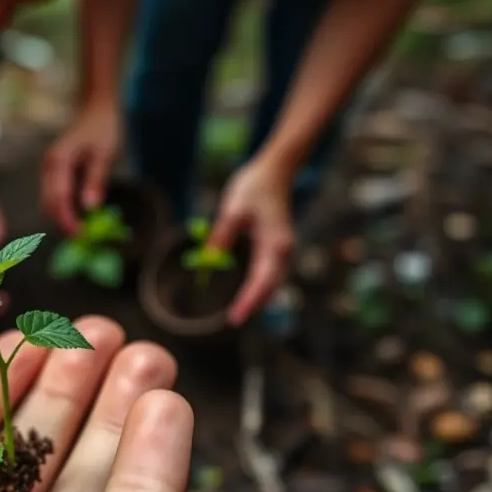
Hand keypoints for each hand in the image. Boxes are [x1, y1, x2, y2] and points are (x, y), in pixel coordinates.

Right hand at [41, 102, 121, 234]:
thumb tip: (89, 208)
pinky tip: (76, 214)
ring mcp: (48, 167)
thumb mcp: (105, 154)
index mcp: (59, 161)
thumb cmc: (103, 128)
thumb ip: (95, 181)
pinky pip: (53, 193)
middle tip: (81, 237)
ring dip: (61, 216)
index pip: (58, 198)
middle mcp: (48, 165)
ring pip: (48, 200)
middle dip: (62, 222)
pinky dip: (62, 207)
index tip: (80, 234)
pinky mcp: (53, 169)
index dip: (67, 219)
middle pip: (48, 202)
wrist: (97, 108)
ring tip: (80, 229)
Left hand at [207, 158, 296, 325]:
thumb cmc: (253, 187)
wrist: (274, 171)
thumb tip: (208, 262)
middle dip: (254, 304)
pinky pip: (271, 272)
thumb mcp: (232, 211)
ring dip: (259, 298)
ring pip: (273, 281)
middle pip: (271, 285)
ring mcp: (283, 248)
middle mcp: (283, 249)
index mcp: (274, 243)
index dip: (249, 300)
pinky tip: (249, 294)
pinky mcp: (278, 246)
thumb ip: (221, 237)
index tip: (235, 316)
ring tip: (240, 313)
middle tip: (234, 321)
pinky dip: (261, 286)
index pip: (261, 280)